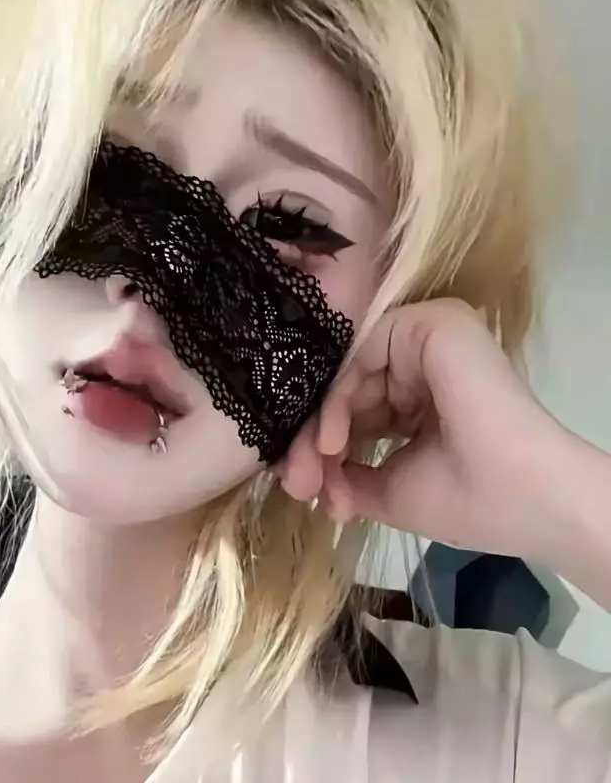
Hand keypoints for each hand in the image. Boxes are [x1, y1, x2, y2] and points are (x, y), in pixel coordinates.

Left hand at [281, 300, 610, 603]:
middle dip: (314, 440)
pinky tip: (333, 439)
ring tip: (314, 469)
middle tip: (297, 482)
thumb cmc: (468, 500)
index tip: (300, 484)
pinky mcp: (429, 324)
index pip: (355, 410)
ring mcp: (426, 339)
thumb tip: (306, 479)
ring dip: (321, 424)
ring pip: (348, 373)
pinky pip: (363, 354)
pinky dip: (340, 397)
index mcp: (420, 398)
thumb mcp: (389, 489)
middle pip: (345, 390)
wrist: (527, 497)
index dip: (322, 444)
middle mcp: (421, 362)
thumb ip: (346, 474)